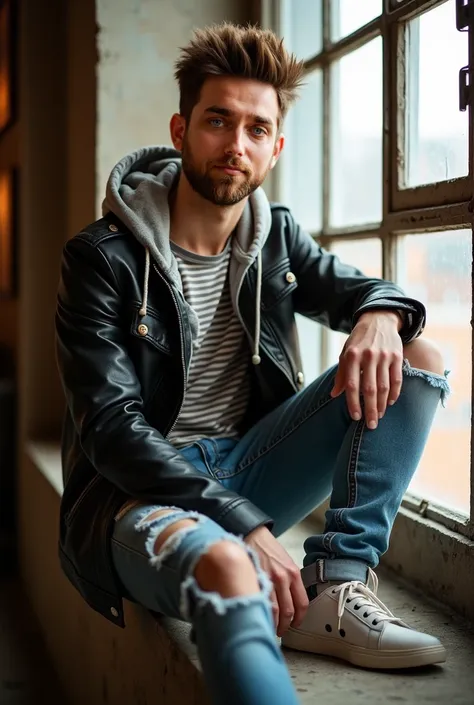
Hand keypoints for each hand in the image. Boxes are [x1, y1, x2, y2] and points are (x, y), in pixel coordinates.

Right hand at [244, 525, 307, 636]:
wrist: (253, 535)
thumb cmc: (269, 549)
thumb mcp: (286, 563)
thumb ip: (290, 581)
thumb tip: (291, 602)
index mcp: (294, 574)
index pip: (302, 604)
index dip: (299, 619)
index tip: (295, 625)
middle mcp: (284, 578)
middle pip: (289, 611)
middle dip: (285, 626)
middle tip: (281, 631)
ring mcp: (269, 579)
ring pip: (275, 611)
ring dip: (273, 624)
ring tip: (270, 628)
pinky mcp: (255, 579)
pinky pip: (261, 603)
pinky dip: (262, 614)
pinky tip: (260, 617)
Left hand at [331, 311, 403, 428]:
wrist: (378, 320)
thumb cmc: (358, 340)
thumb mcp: (345, 353)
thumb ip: (341, 374)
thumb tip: (334, 394)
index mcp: (352, 356)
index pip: (352, 385)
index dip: (353, 402)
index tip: (355, 417)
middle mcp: (368, 356)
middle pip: (369, 389)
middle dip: (370, 409)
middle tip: (371, 425)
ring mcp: (384, 356)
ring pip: (384, 386)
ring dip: (382, 404)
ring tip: (379, 416)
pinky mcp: (397, 356)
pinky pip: (397, 379)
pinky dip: (395, 393)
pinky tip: (390, 403)